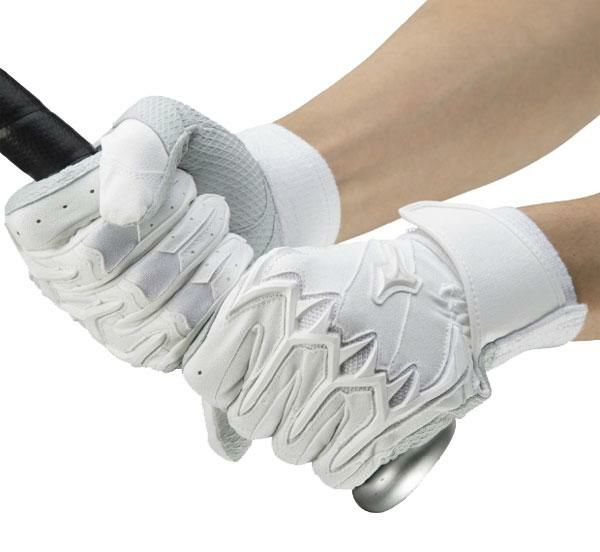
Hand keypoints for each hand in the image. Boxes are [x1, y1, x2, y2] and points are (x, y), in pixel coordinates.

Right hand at [5, 96, 337, 372]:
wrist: (250, 203)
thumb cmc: (199, 162)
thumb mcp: (166, 124)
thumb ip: (135, 151)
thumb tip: (119, 213)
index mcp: (45, 225)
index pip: (46, 230)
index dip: (111, 203)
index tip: (167, 179)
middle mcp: (65, 281)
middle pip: (100, 267)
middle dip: (170, 224)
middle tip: (206, 200)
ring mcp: (107, 322)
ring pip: (141, 298)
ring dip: (197, 249)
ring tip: (220, 224)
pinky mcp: (152, 348)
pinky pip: (175, 331)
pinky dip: (214, 287)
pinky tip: (231, 258)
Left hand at [185, 202, 586, 487]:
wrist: (436, 284)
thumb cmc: (347, 292)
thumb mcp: (283, 287)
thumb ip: (234, 351)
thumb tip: (223, 449)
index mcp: (267, 297)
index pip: (208, 379)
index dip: (231, 382)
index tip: (257, 372)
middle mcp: (304, 336)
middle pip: (250, 417)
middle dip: (273, 404)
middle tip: (310, 375)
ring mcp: (348, 376)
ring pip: (289, 449)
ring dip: (309, 429)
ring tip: (340, 391)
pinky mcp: (390, 414)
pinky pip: (333, 471)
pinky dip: (343, 453)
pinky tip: (359, 417)